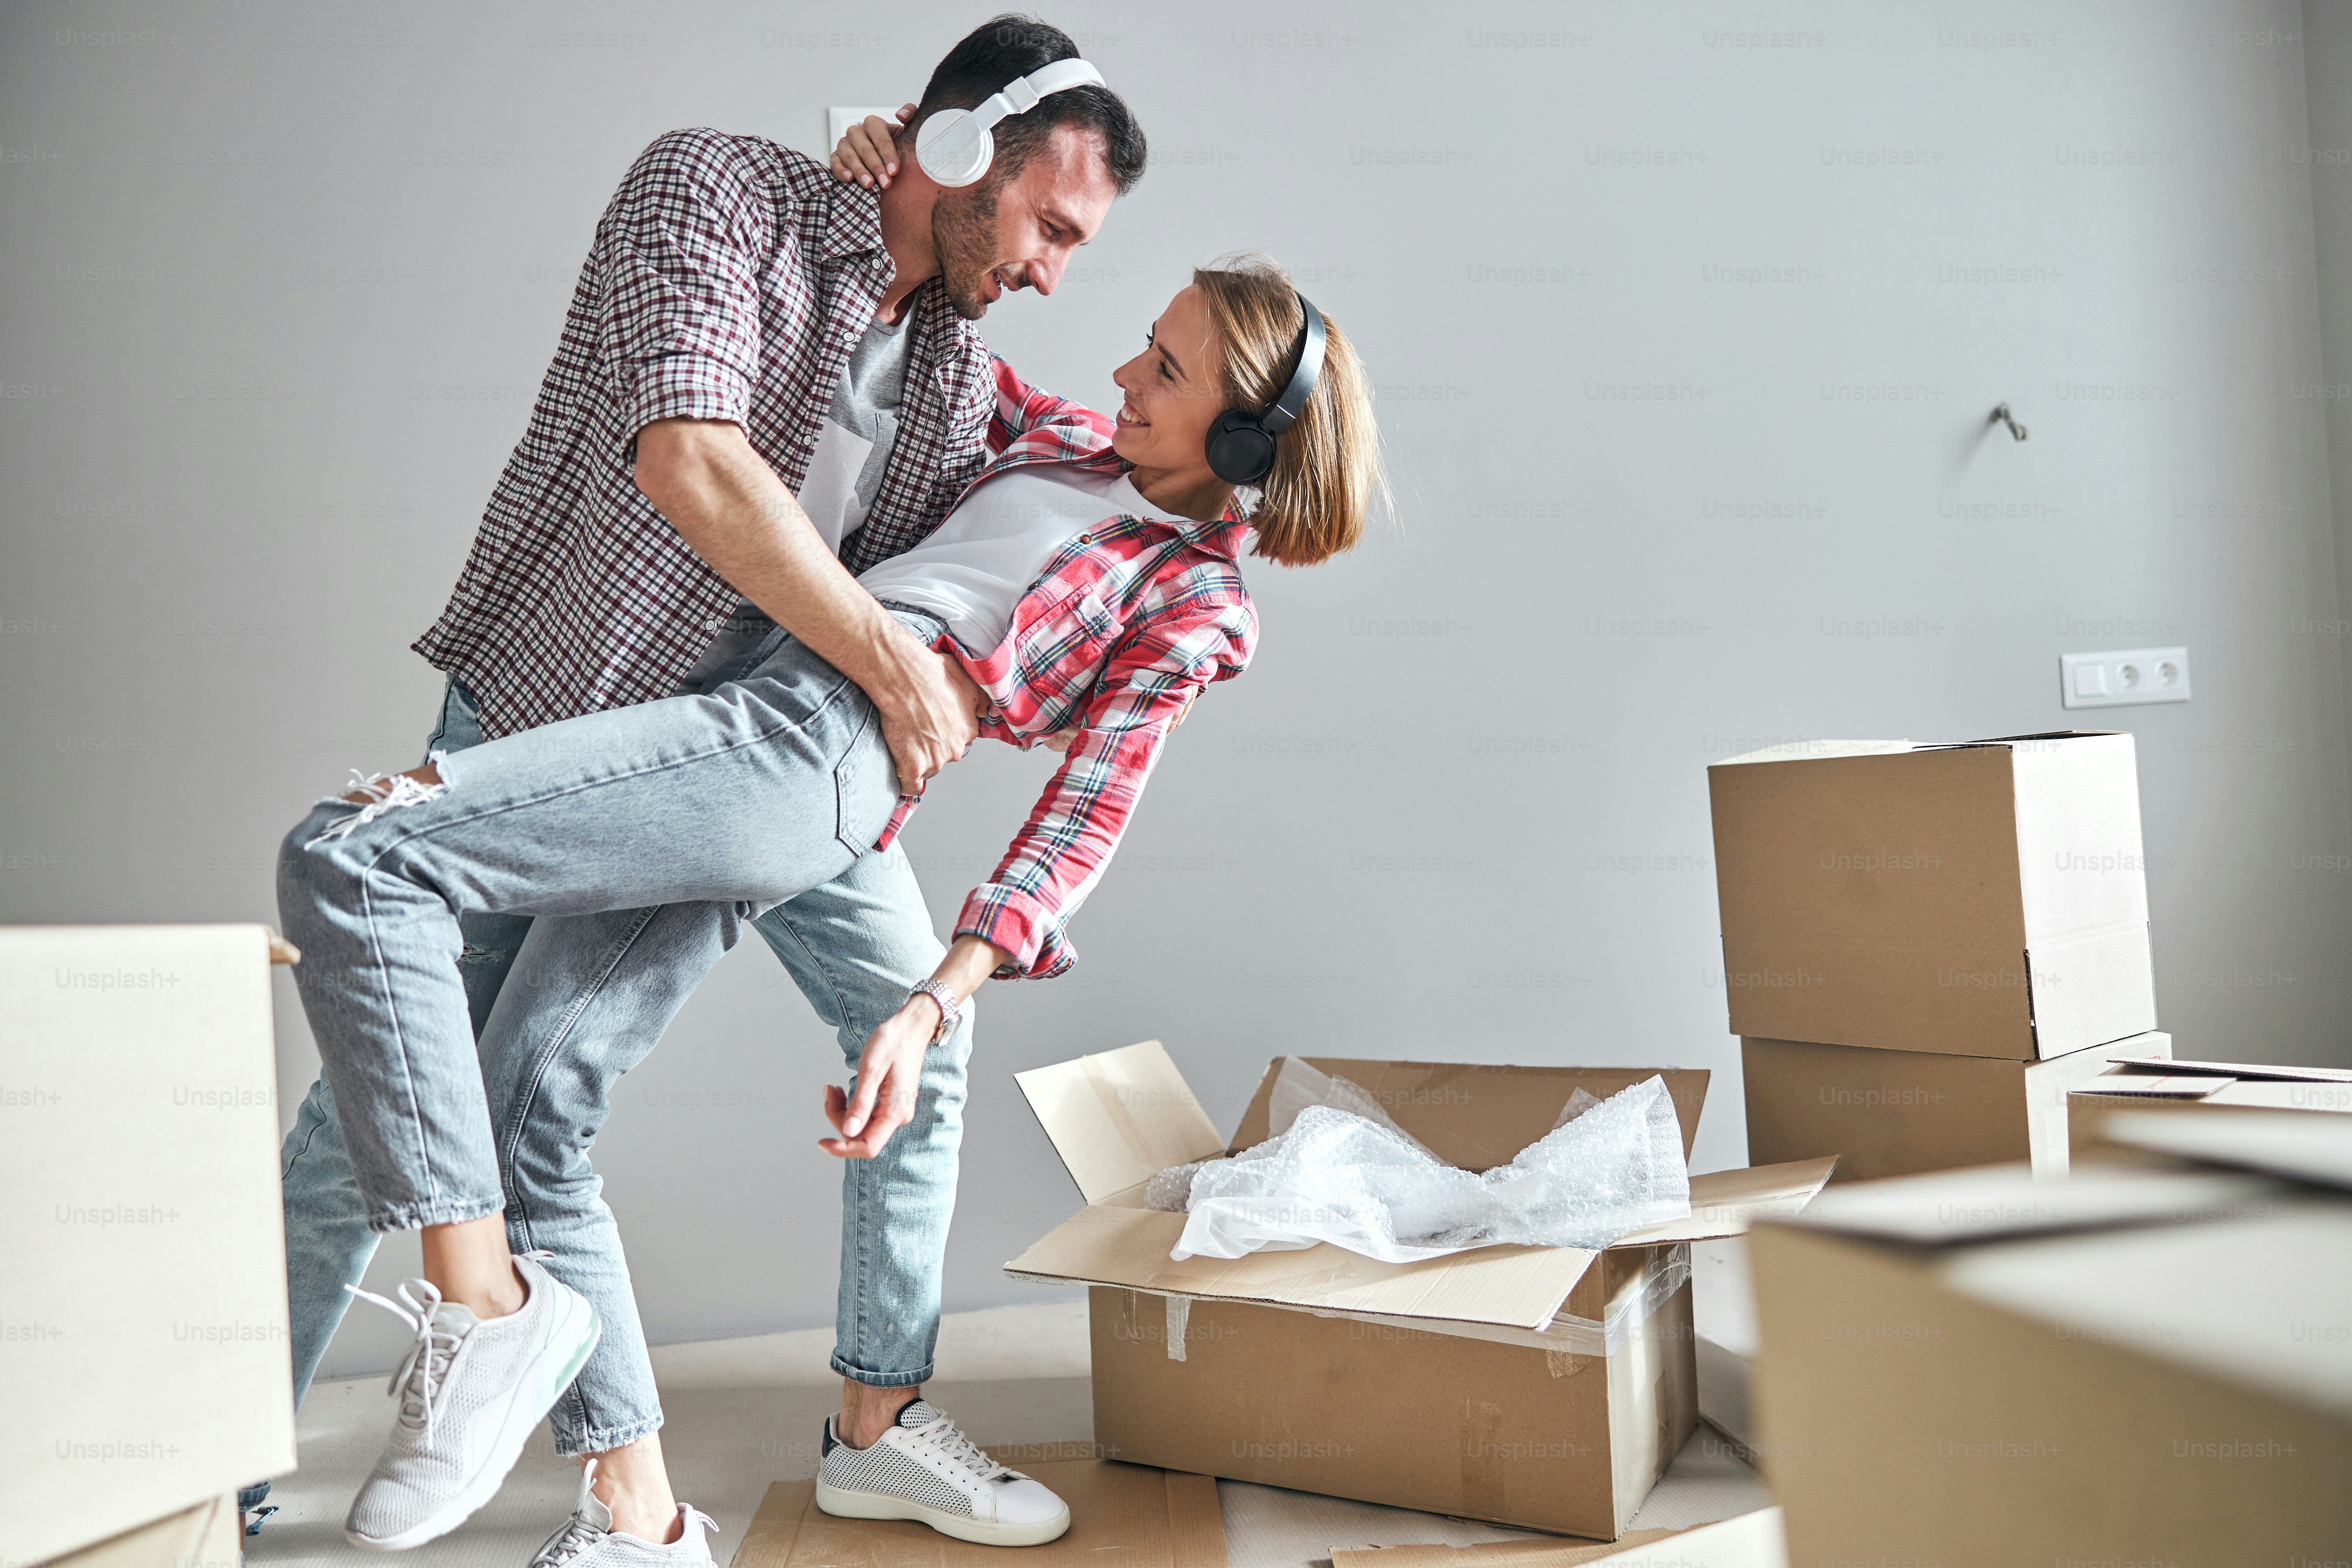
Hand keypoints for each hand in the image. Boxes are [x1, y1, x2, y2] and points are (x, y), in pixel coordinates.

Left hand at [820, 997, 933, 1156]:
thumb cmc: (893, 1042)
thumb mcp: (871, 1070)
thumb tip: (848, 1132)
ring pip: (861, 1125)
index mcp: (895, 1112)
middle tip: (828, 1091)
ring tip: (833, 1088)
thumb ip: (861, 1103)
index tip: (821, 1142)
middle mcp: (897, 1116)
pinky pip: (866, 1115)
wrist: (911, 1027)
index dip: (842, 1149)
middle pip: (860, 1135)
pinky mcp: (890, 1103)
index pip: (867, 1146)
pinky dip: (850, 1105)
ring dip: (842, 1111)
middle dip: (838, 1118)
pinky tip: (842, 1090)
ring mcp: (895, 1110)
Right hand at [829, 103, 914, 187]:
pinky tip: (849, 179)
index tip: (894, 171)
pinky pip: (835, 163)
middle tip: (886, 183)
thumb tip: (901, 115)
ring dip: (860, 171)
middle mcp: (856, 131)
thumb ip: (910, 115)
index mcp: (873, 123)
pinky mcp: (835, 156)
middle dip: (876, 168)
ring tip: (869, 185)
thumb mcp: (905, 131)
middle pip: (866, 150)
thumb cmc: (896, 145)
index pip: (881, 138)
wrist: (882, 158)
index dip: (888, 155)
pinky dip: (841, 171)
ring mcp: (844, 143)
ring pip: (850, 156)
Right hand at [879, 644, 983, 794]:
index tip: (935, 727)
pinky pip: (911, 786)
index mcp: (968, 731)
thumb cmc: (932, 674)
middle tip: (918, 730)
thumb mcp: (969, 682)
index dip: (946, 734)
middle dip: (934, 747)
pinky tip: (904, 776)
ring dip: (920, 761)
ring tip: (906, 743)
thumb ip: (981, 702)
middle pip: (945, 755)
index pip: (960, 740)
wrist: (904, 678)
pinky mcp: (913, 766)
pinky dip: (907, 784)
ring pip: (929, 769)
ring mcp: (934, 760)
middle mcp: (955, 749)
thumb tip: (986, 713)